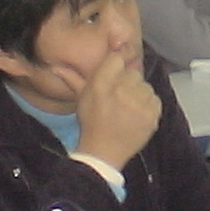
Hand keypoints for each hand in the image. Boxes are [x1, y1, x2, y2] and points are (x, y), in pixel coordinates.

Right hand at [57, 53, 160, 169]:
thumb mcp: (82, 98)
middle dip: (127, 81)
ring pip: (145, 85)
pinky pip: (154, 99)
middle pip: (133, 72)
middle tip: (119, 96)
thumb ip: (73, 78)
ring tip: (127, 108)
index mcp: (101, 85)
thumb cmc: (91, 123)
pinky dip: (148, 105)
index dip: (120, 58)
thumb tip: (55, 66)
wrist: (104, 152)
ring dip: (139, 93)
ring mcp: (139, 102)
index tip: (120, 64)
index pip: (117, 57)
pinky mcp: (152, 114)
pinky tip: (136, 114)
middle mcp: (121, 90)